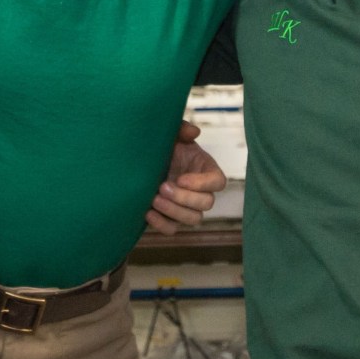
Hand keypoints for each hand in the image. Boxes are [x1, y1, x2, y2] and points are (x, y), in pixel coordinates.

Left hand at [145, 121, 225, 235]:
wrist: (141, 162)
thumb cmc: (163, 146)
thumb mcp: (171, 134)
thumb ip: (182, 129)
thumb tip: (194, 132)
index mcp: (206, 170)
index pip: (218, 182)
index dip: (202, 183)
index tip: (181, 178)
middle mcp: (201, 191)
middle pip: (207, 203)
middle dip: (184, 198)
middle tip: (162, 187)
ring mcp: (187, 208)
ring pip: (193, 219)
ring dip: (174, 212)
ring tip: (154, 199)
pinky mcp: (171, 219)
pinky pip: (172, 229)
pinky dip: (161, 224)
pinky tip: (147, 212)